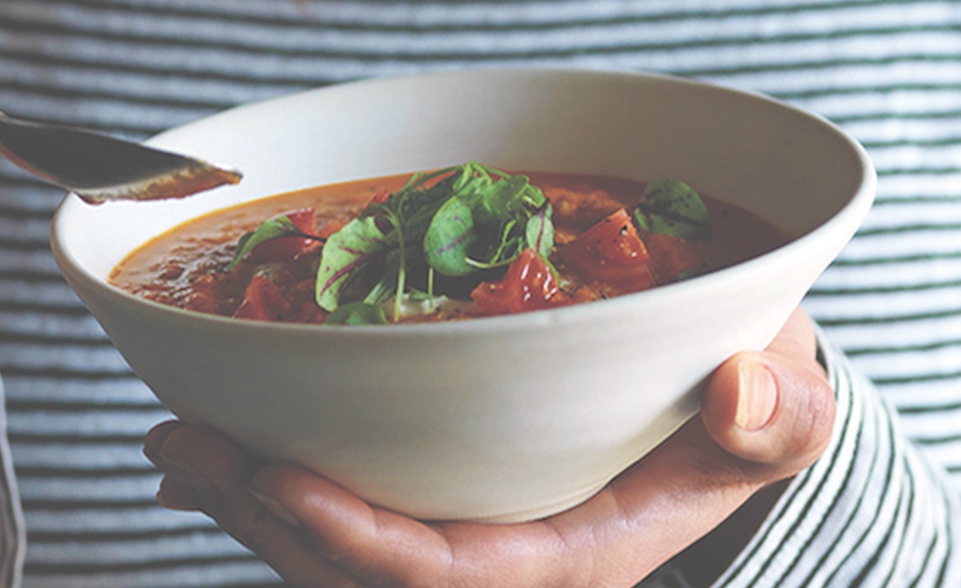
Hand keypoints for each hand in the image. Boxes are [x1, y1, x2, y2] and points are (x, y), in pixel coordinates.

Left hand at [144, 307, 833, 587]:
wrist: (723, 414)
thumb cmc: (750, 407)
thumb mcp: (786, 409)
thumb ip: (778, 415)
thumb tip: (739, 390)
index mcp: (574, 554)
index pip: (453, 574)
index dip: (363, 540)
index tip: (283, 483)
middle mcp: (504, 560)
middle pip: (364, 572)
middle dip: (266, 519)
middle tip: (185, 448)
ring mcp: (465, 534)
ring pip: (334, 552)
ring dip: (245, 504)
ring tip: (174, 448)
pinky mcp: (439, 500)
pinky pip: (340, 518)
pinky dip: (266, 492)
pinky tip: (204, 459)